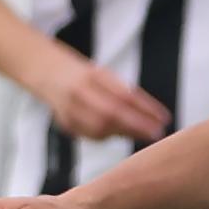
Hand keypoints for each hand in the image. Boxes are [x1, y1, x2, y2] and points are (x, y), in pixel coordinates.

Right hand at [39, 52, 169, 142]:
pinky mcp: (65, 123)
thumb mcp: (104, 76)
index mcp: (93, 76)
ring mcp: (69, 108)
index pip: (124, 95)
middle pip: (112, 113)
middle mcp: (80, 92)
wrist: (45, 71)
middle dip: (137, 126)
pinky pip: (91, 135)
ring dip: (125, 133)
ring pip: (101, 128)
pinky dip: (108, 137)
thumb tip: (151, 115)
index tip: (163, 118)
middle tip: (157, 133)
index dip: (146, 109)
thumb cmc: (83, 75)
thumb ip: (123, 93)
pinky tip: (120, 135)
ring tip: (144, 135)